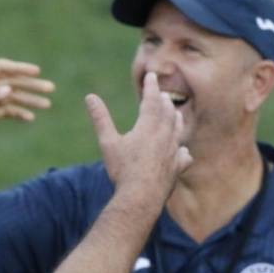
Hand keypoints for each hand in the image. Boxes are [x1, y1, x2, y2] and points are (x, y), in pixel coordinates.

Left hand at [0, 58, 54, 152]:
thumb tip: (9, 90)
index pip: (1, 67)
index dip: (19, 68)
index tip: (36, 71)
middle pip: (11, 82)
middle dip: (30, 85)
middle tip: (50, 88)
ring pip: (12, 98)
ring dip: (28, 100)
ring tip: (46, 104)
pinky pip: (6, 112)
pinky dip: (18, 114)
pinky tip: (29, 117)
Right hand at [86, 72, 191, 200]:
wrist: (141, 196)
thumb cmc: (123, 169)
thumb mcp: (108, 142)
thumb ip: (100, 118)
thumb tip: (89, 97)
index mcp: (148, 127)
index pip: (151, 101)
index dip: (151, 87)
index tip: (152, 76)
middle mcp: (164, 136)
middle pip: (168, 114)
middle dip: (164, 102)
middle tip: (162, 95)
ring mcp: (173, 152)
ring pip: (178, 131)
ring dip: (176, 120)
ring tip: (176, 114)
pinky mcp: (176, 168)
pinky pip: (183, 156)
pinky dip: (182, 151)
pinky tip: (182, 152)